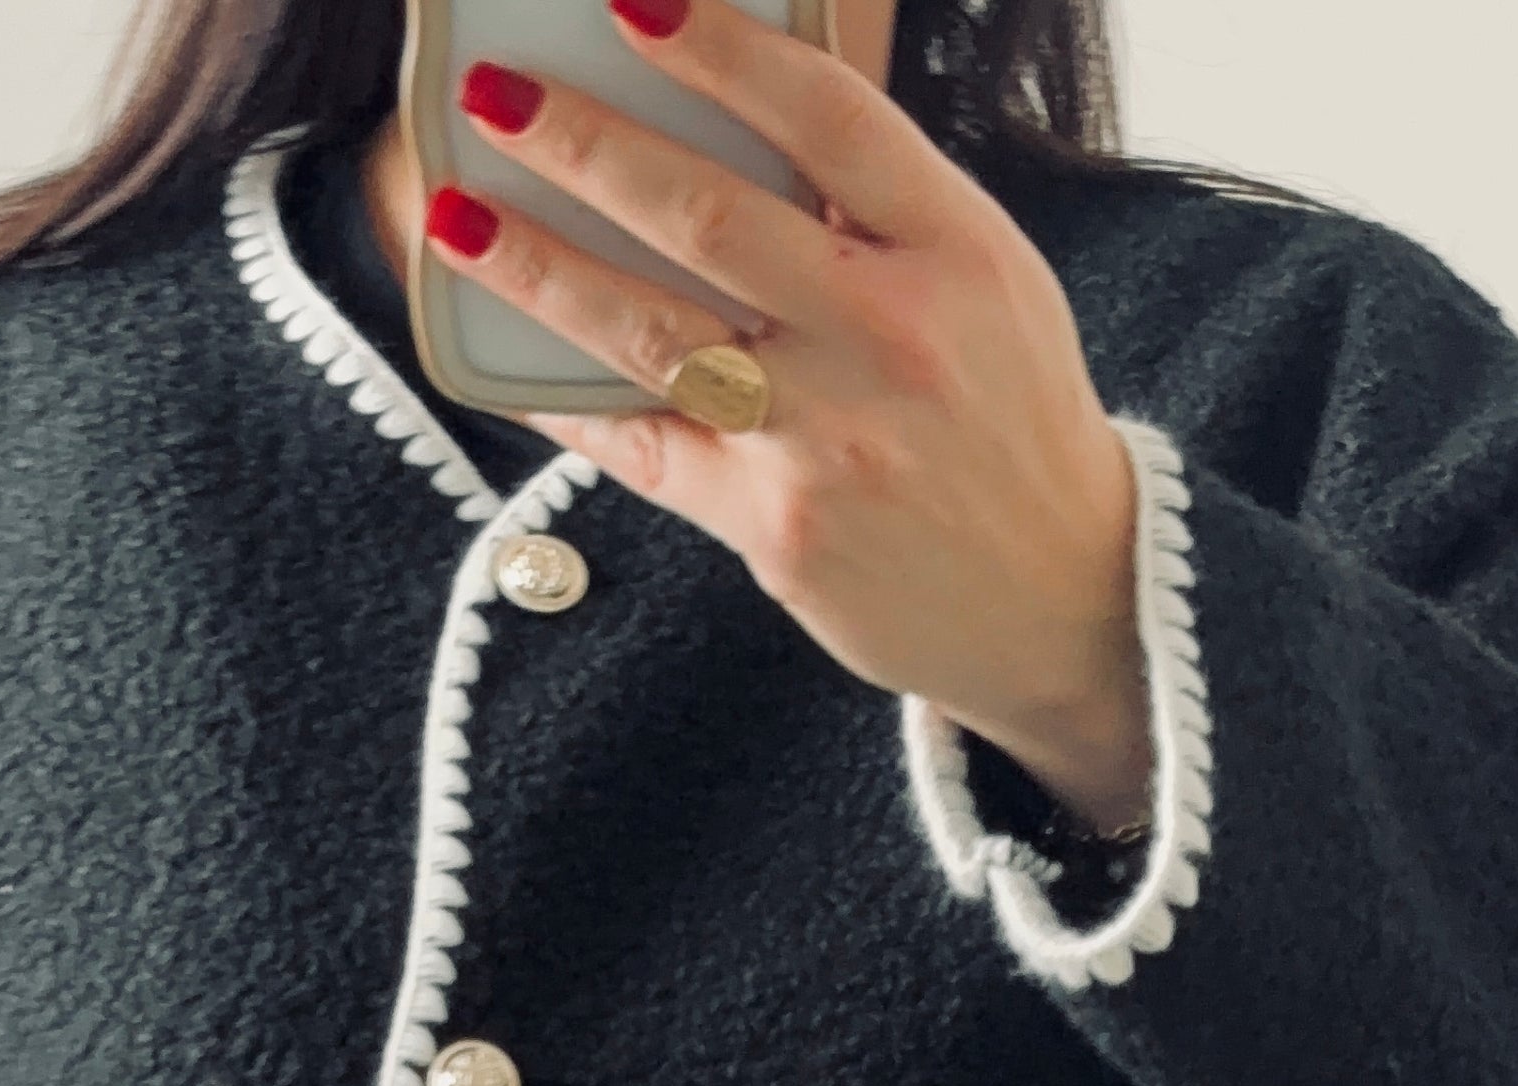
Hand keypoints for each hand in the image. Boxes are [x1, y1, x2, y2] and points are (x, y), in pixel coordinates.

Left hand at [432, 0, 1153, 826]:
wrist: (1059, 595)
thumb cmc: (1005, 417)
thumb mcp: (984, 281)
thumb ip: (879, 209)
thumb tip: (734, 122)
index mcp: (955, 251)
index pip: (825, 115)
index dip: (721, 50)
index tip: (633, 0)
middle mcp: (891, 337)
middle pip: (711, 216)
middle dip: (586, 146)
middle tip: (495, 98)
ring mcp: (828, 438)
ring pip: (654, 332)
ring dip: (540, 268)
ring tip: (458, 218)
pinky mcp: (776, 527)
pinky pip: (647, 448)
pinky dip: (567, 401)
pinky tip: (502, 358)